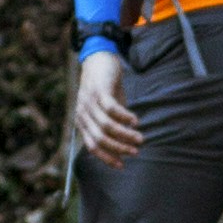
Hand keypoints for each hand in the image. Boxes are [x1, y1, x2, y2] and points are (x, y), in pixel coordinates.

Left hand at [72, 46, 141, 168]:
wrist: (98, 57)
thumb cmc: (104, 86)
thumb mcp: (105, 109)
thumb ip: (113, 124)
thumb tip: (128, 140)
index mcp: (82, 121)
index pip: (92, 146)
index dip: (107, 158)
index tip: (122, 165)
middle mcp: (83, 114)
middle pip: (100, 139)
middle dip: (118, 148)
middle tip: (135, 151)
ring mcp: (89, 102)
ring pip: (107, 126)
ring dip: (125, 135)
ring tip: (140, 138)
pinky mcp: (99, 91)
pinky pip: (112, 109)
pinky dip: (125, 117)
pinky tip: (136, 121)